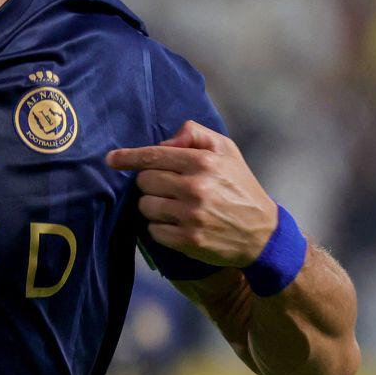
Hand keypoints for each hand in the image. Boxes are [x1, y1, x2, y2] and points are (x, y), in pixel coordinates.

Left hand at [105, 120, 276, 266]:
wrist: (263, 233)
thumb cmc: (240, 186)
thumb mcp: (227, 150)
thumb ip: (195, 134)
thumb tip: (165, 141)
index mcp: (203, 162)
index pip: (153, 156)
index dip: (128, 157)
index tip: (111, 159)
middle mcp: (196, 188)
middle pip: (144, 181)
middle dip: (150, 183)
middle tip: (169, 188)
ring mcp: (191, 216)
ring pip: (145, 205)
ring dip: (154, 206)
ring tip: (175, 207)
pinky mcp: (188, 241)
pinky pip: (152, 230)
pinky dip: (159, 227)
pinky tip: (177, 224)